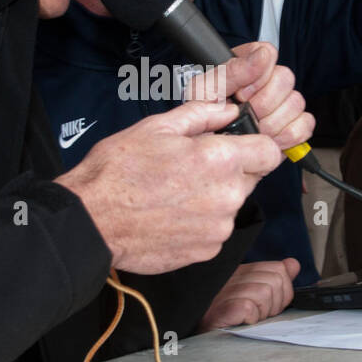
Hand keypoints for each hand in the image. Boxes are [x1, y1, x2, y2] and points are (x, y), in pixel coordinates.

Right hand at [55, 101, 280, 273]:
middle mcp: (227, 196)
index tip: (239, 146)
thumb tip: (227, 110)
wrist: (92, 221)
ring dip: (214, 197)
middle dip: (230, 170)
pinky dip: (201, 222)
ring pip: (232, 205)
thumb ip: (202, 114)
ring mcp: (218, 228)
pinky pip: (216, 230)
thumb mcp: (157, 127)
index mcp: (220, 160)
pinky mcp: (207, 251)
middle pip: (250, 178)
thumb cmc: (117, 173)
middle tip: (191, 168)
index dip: (254, 146)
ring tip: (175, 193)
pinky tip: (172, 214)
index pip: (269, 152)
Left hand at [183, 41, 313, 150]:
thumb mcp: (205, 92)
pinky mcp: (292, 126)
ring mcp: (282, 103)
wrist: (208, 152)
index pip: (267, 53)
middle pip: (285, 78)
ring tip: (254, 129)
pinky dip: (288, 135)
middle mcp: (266, 81)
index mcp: (245, 65)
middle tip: (246, 114)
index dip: (256, 76)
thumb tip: (261, 55)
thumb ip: (232, 71)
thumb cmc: (200, 119)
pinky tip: (270, 138)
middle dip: (263, 103)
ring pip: (296, 102)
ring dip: (273, 122)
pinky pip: (305, 124)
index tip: (241, 93)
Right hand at [198, 258, 298, 330]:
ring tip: (249, 319)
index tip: (268, 305)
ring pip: (265, 293)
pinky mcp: (223, 307)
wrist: (201, 338)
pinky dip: (250, 319)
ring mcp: (227, 290)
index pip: (278, 269)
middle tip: (259, 314)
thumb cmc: (230, 320)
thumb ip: (275, 279)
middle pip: (275, 280)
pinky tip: (241, 322)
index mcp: (243, 271)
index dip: (282, 291)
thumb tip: (293, 264)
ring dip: (262, 312)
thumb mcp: (255, 297)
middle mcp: (233, 275)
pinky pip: (250, 307)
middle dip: (275, 303)